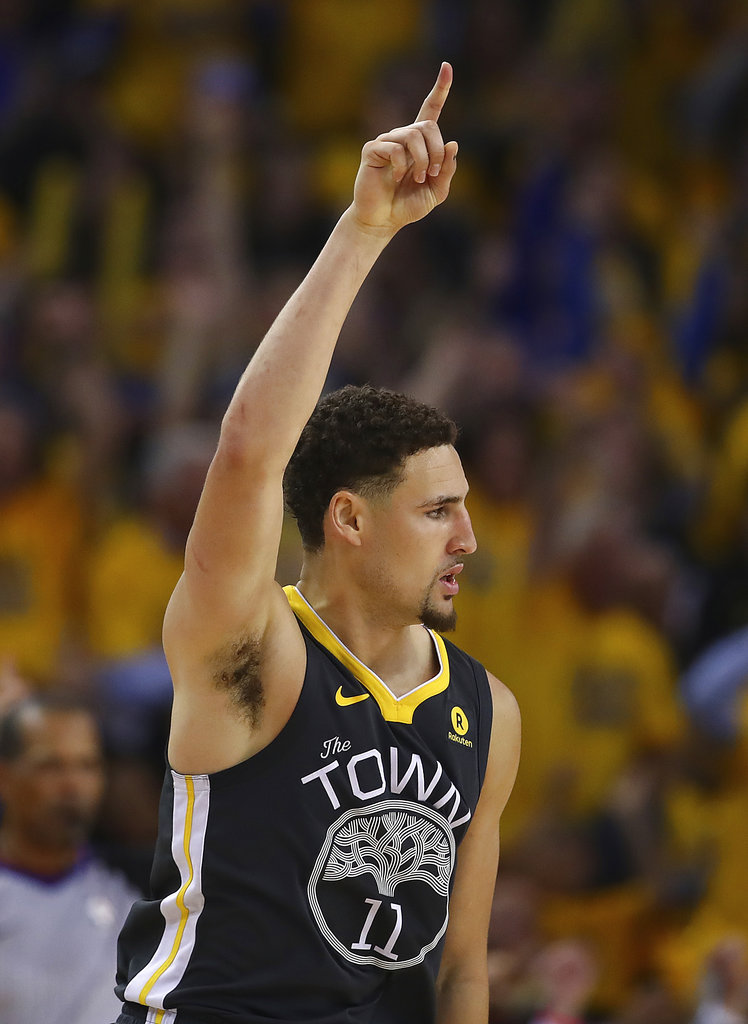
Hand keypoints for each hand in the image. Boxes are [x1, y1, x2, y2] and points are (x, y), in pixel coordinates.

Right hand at [350, 62, 457, 234]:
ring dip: (422, 160)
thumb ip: (446, 171)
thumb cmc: (407, 206)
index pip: (431, 110)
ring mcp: (387, 142)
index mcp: (420, 144)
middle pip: (428, 126)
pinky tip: (396, 178)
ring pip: (413, 135)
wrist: (382, 220)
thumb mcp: (436, 192)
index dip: (440, 89)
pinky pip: (394, 147)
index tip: (447, 66)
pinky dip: (400, 164)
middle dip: (436, 150)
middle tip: (433, 173)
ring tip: (419, 179)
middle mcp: (403, 137)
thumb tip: (453, 144)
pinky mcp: (372, 150)